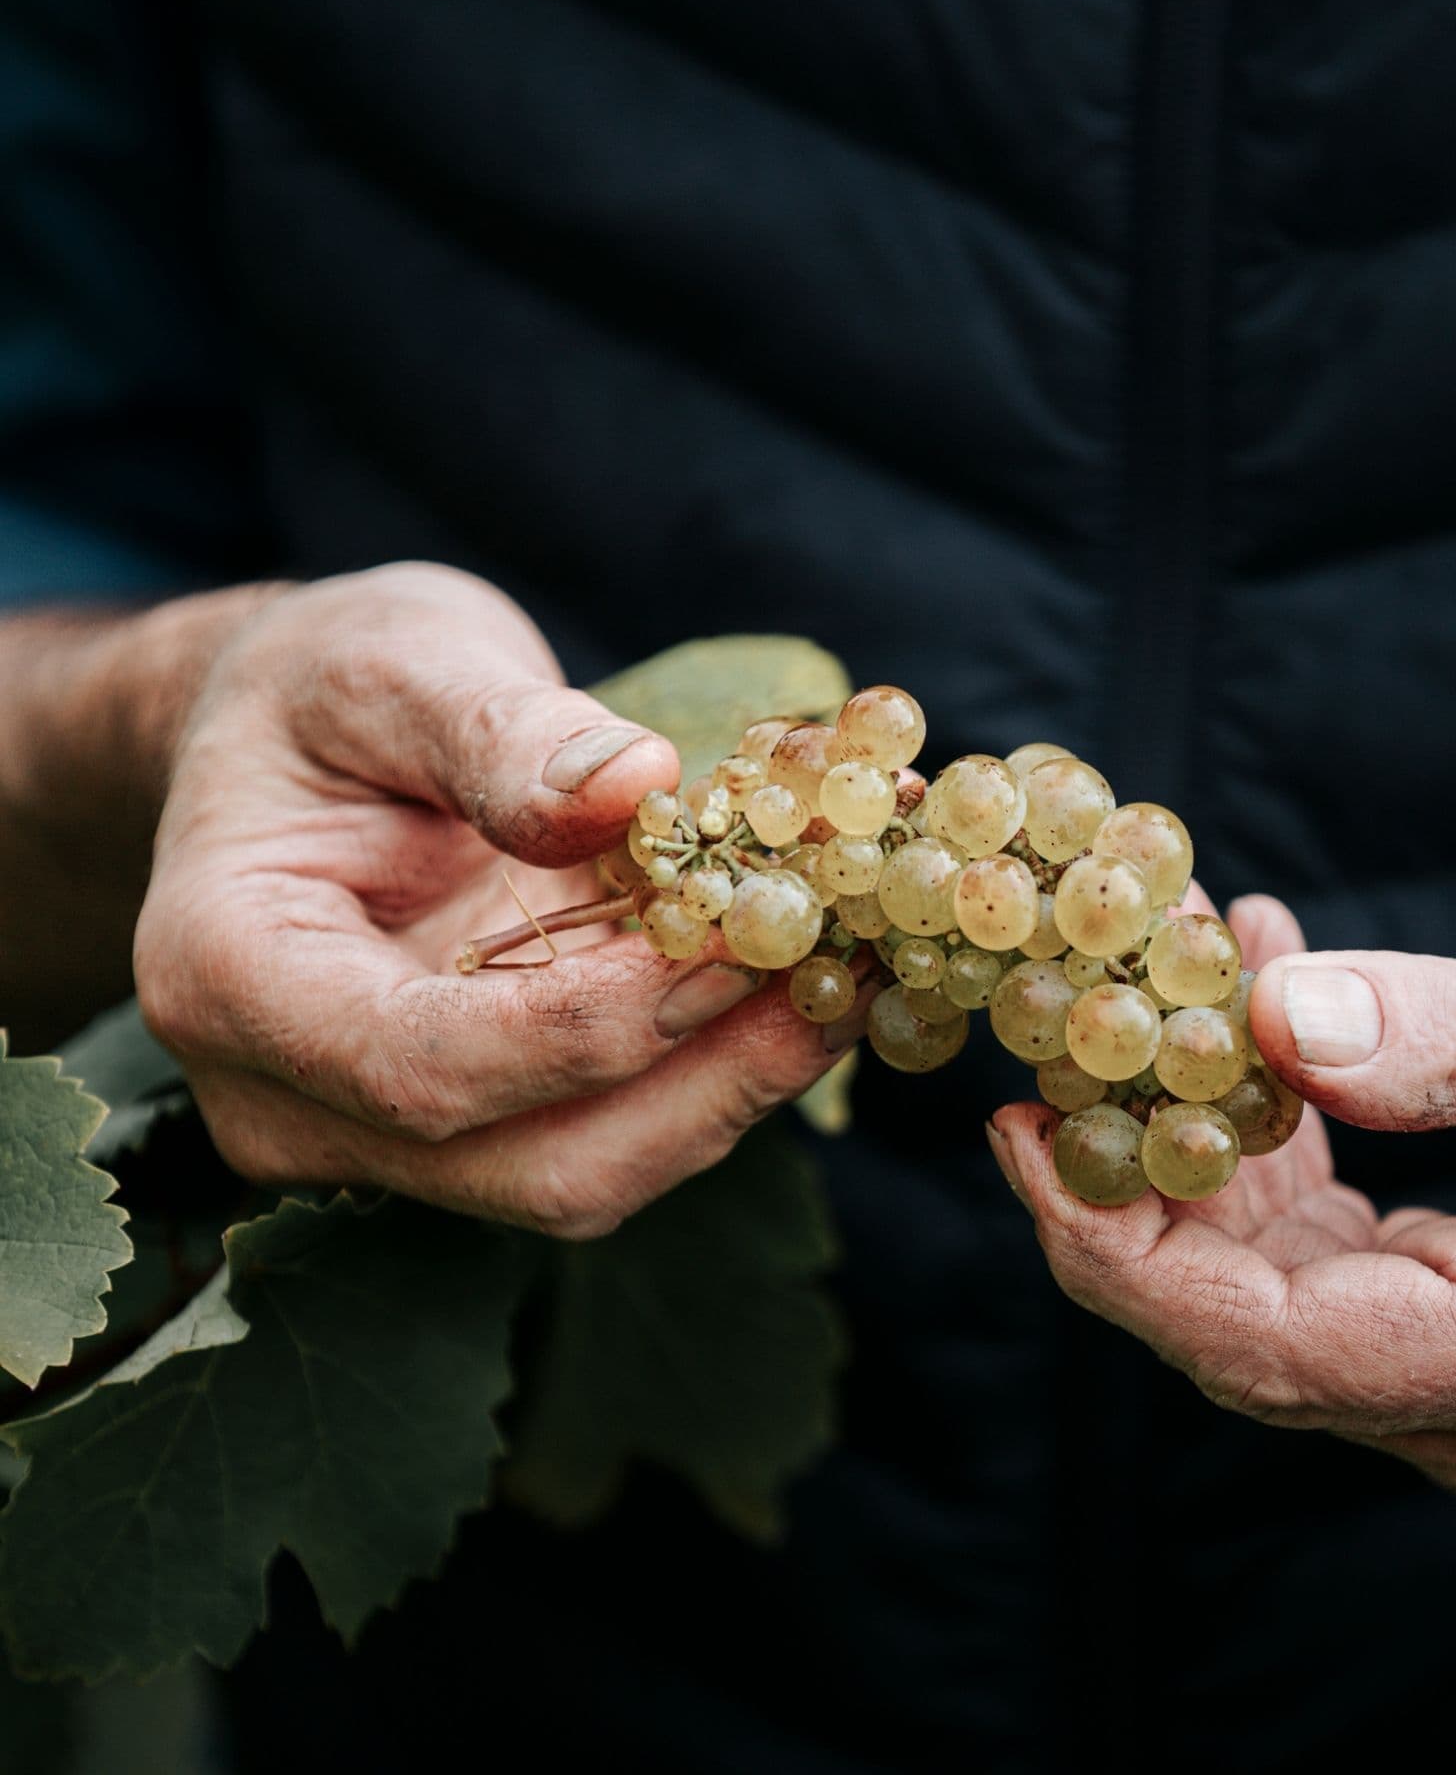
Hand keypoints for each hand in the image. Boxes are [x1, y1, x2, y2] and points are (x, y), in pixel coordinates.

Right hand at [136, 563, 867, 1236]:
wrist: (299, 743)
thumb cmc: (324, 691)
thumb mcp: (394, 660)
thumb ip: (496, 730)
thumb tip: (633, 785)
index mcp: (231, 977)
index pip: (422, 1065)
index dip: (592, 1024)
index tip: (734, 941)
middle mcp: (296, 1095)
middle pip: (532, 1166)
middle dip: (704, 1081)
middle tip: (835, 973)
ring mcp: (387, 1131)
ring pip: (592, 1172)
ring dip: (736, 1084)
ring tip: (846, 973)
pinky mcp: (478, 1122)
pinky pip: (614, 1131)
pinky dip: (718, 1068)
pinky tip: (804, 984)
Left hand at [989, 902, 1455, 1525]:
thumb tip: (1266, 1017)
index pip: (1276, 1351)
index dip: (1119, 1252)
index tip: (1021, 1139)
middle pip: (1252, 1337)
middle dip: (1135, 1184)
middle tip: (1067, 1036)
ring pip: (1278, 1302)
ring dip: (1203, 1151)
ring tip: (1170, 988)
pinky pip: (1337, 1269)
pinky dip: (1279, 1156)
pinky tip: (1267, 1023)